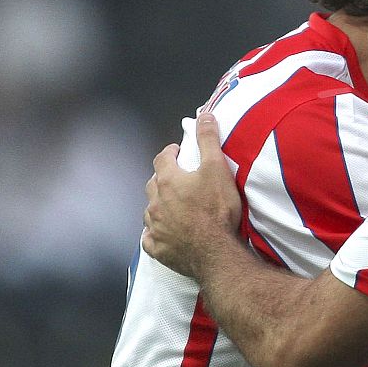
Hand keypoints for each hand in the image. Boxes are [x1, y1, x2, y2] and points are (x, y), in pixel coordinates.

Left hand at [142, 109, 242, 278]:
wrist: (215, 251)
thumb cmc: (217, 209)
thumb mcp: (217, 169)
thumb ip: (209, 141)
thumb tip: (204, 114)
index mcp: (168, 181)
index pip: (162, 159)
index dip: (170, 153)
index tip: (178, 152)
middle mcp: (155, 202)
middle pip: (153, 184)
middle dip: (163, 179)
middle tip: (178, 179)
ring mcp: (154, 226)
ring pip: (150, 211)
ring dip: (159, 206)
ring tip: (173, 207)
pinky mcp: (158, 248)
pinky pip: (150, 238)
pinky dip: (155, 234)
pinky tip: (162, 234)